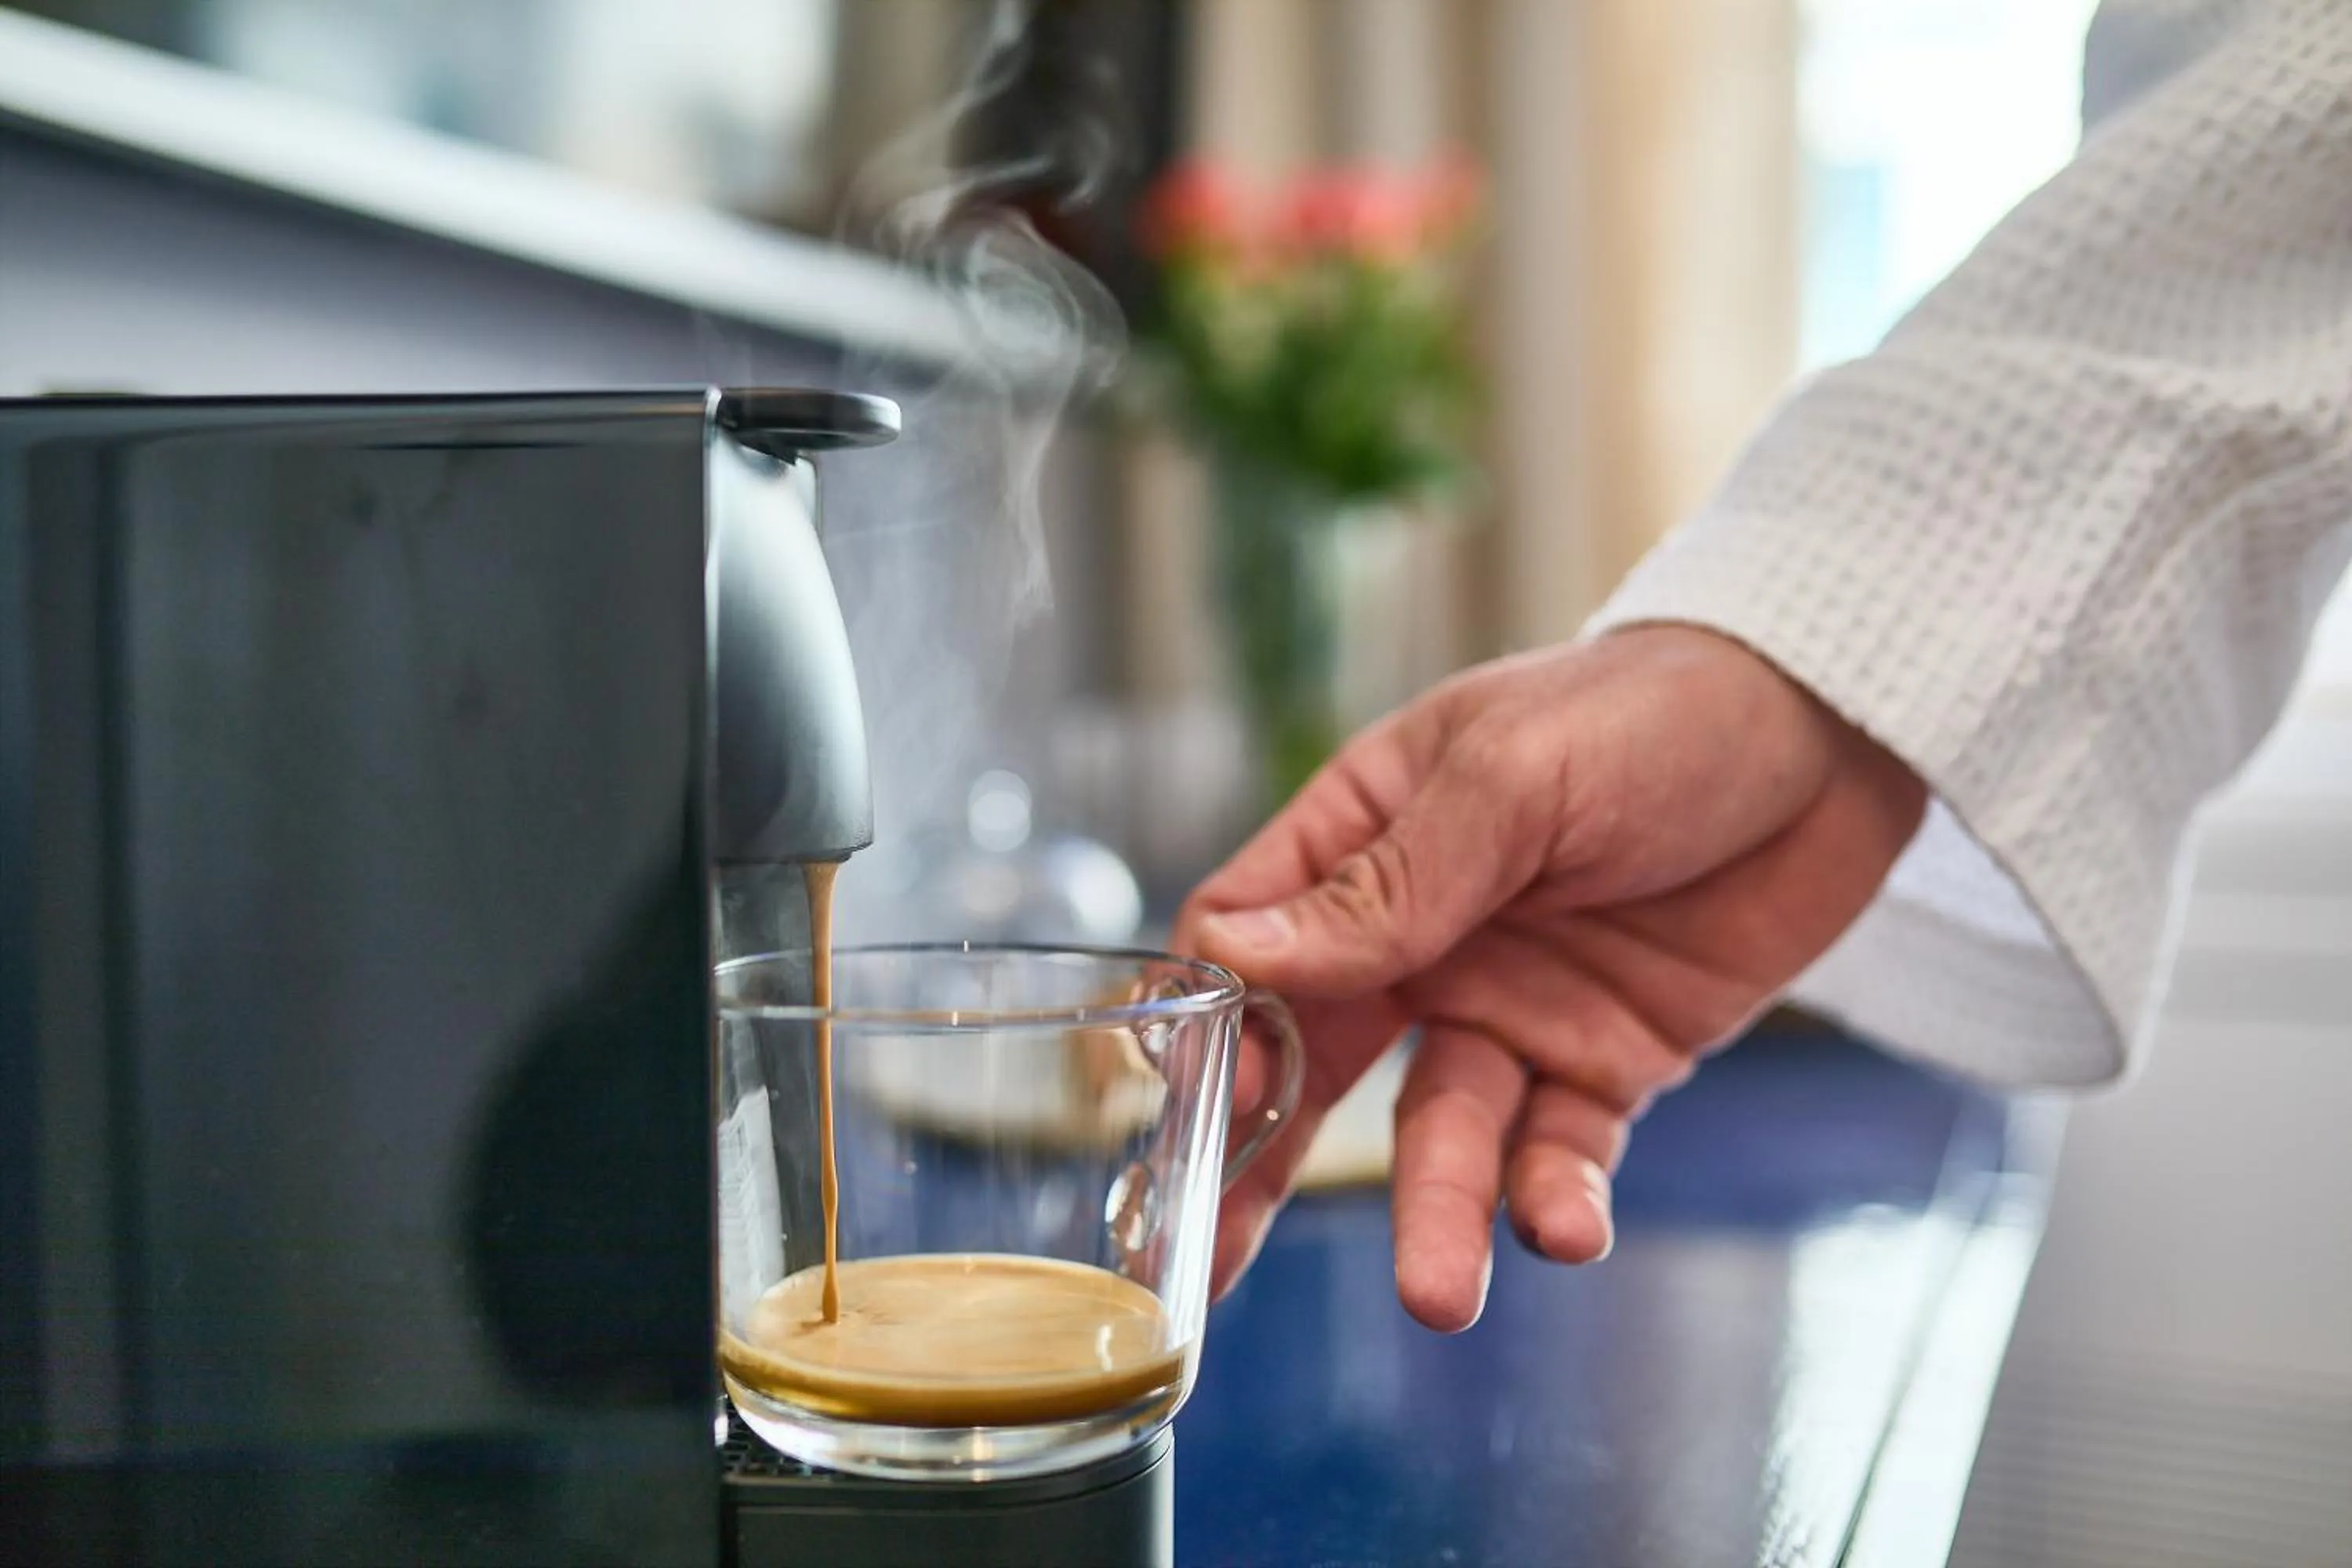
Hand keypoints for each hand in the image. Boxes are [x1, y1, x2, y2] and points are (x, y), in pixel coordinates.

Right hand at [1175, 626, 1926, 1330]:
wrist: (1833, 732)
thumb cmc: (1657, 709)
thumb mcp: (1511, 778)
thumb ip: (1386, 884)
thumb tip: (1238, 956)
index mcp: (1367, 836)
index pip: (1250, 941)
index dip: (1216, 1021)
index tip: (1213, 1097)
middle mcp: (1422, 935)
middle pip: (1315, 1062)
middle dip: (1268, 1161)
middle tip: (1223, 1260)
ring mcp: (1512, 1004)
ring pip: (1445, 1132)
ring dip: (1437, 1213)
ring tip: (1438, 1293)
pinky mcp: (1604, 1060)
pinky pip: (1561, 1150)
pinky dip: (1556, 1200)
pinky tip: (1564, 1232)